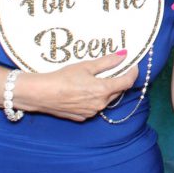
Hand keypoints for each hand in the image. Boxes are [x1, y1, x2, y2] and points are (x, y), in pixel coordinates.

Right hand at [21, 51, 137, 121]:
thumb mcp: (86, 66)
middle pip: (118, 91)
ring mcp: (91, 112)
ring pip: (107, 100)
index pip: (127, 82)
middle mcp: (100, 104)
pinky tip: (86, 90)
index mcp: (103, 90)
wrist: (41, 94)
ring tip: (98, 79)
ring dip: (108, 90)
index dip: (133, 72)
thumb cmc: (62, 78)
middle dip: (120, 80)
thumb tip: (123, 55)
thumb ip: (107, 62)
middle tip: (115, 69)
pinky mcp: (82, 117)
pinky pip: (95, 106)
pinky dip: (96, 98)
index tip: (132, 65)